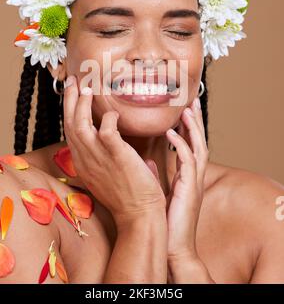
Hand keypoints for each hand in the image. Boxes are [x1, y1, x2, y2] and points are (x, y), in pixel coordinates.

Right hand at [63, 75, 165, 225]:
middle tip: (75, 81)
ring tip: (88, 88)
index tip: (74, 94)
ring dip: (83, 105)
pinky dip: (108, 119)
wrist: (139, 215)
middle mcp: (85, 160)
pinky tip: (114, 113)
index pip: (70, 132)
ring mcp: (99, 159)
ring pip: (81, 125)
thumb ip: (105, 154)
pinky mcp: (116, 157)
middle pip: (70, 124)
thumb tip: (112, 135)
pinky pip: (106, 131)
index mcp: (83, 163)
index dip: (70, 111)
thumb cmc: (127, 194)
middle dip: (71, 100)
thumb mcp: (107, 173)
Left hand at [165, 97, 208, 261]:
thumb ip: (156, 174)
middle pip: (198, 142)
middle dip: (196, 121)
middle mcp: (193, 175)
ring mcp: (194, 181)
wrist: (170, 244)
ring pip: (198, 147)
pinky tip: (171, 133)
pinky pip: (188, 161)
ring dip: (193, 128)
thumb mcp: (160, 191)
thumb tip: (148, 161)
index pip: (189, 145)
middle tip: (191, 102)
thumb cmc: (165, 219)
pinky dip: (180, 145)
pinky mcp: (190, 188)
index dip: (188, 128)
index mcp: (186, 175)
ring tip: (186, 109)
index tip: (182, 110)